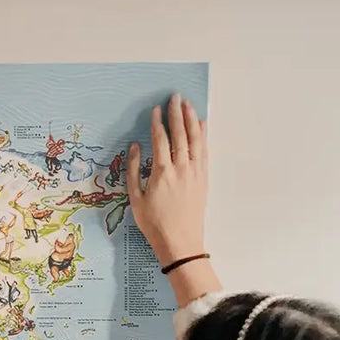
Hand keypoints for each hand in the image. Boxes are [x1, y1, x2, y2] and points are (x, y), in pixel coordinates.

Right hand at [127, 94, 207, 266]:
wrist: (180, 242)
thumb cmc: (154, 223)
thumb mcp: (136, 198)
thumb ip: (134, 170)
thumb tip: (135, 147)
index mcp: (162, 172)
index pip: (160, 139)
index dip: (157, 122)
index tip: (156, 109)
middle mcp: (181, 168)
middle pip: (179, 134)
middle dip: (176, 114)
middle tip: (174, 97)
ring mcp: (195, 172)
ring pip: (195, 139)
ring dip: (191, 119)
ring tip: (188, 104)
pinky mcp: (204, 178)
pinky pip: (204, 150)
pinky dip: (203, 135)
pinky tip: (201, 124)